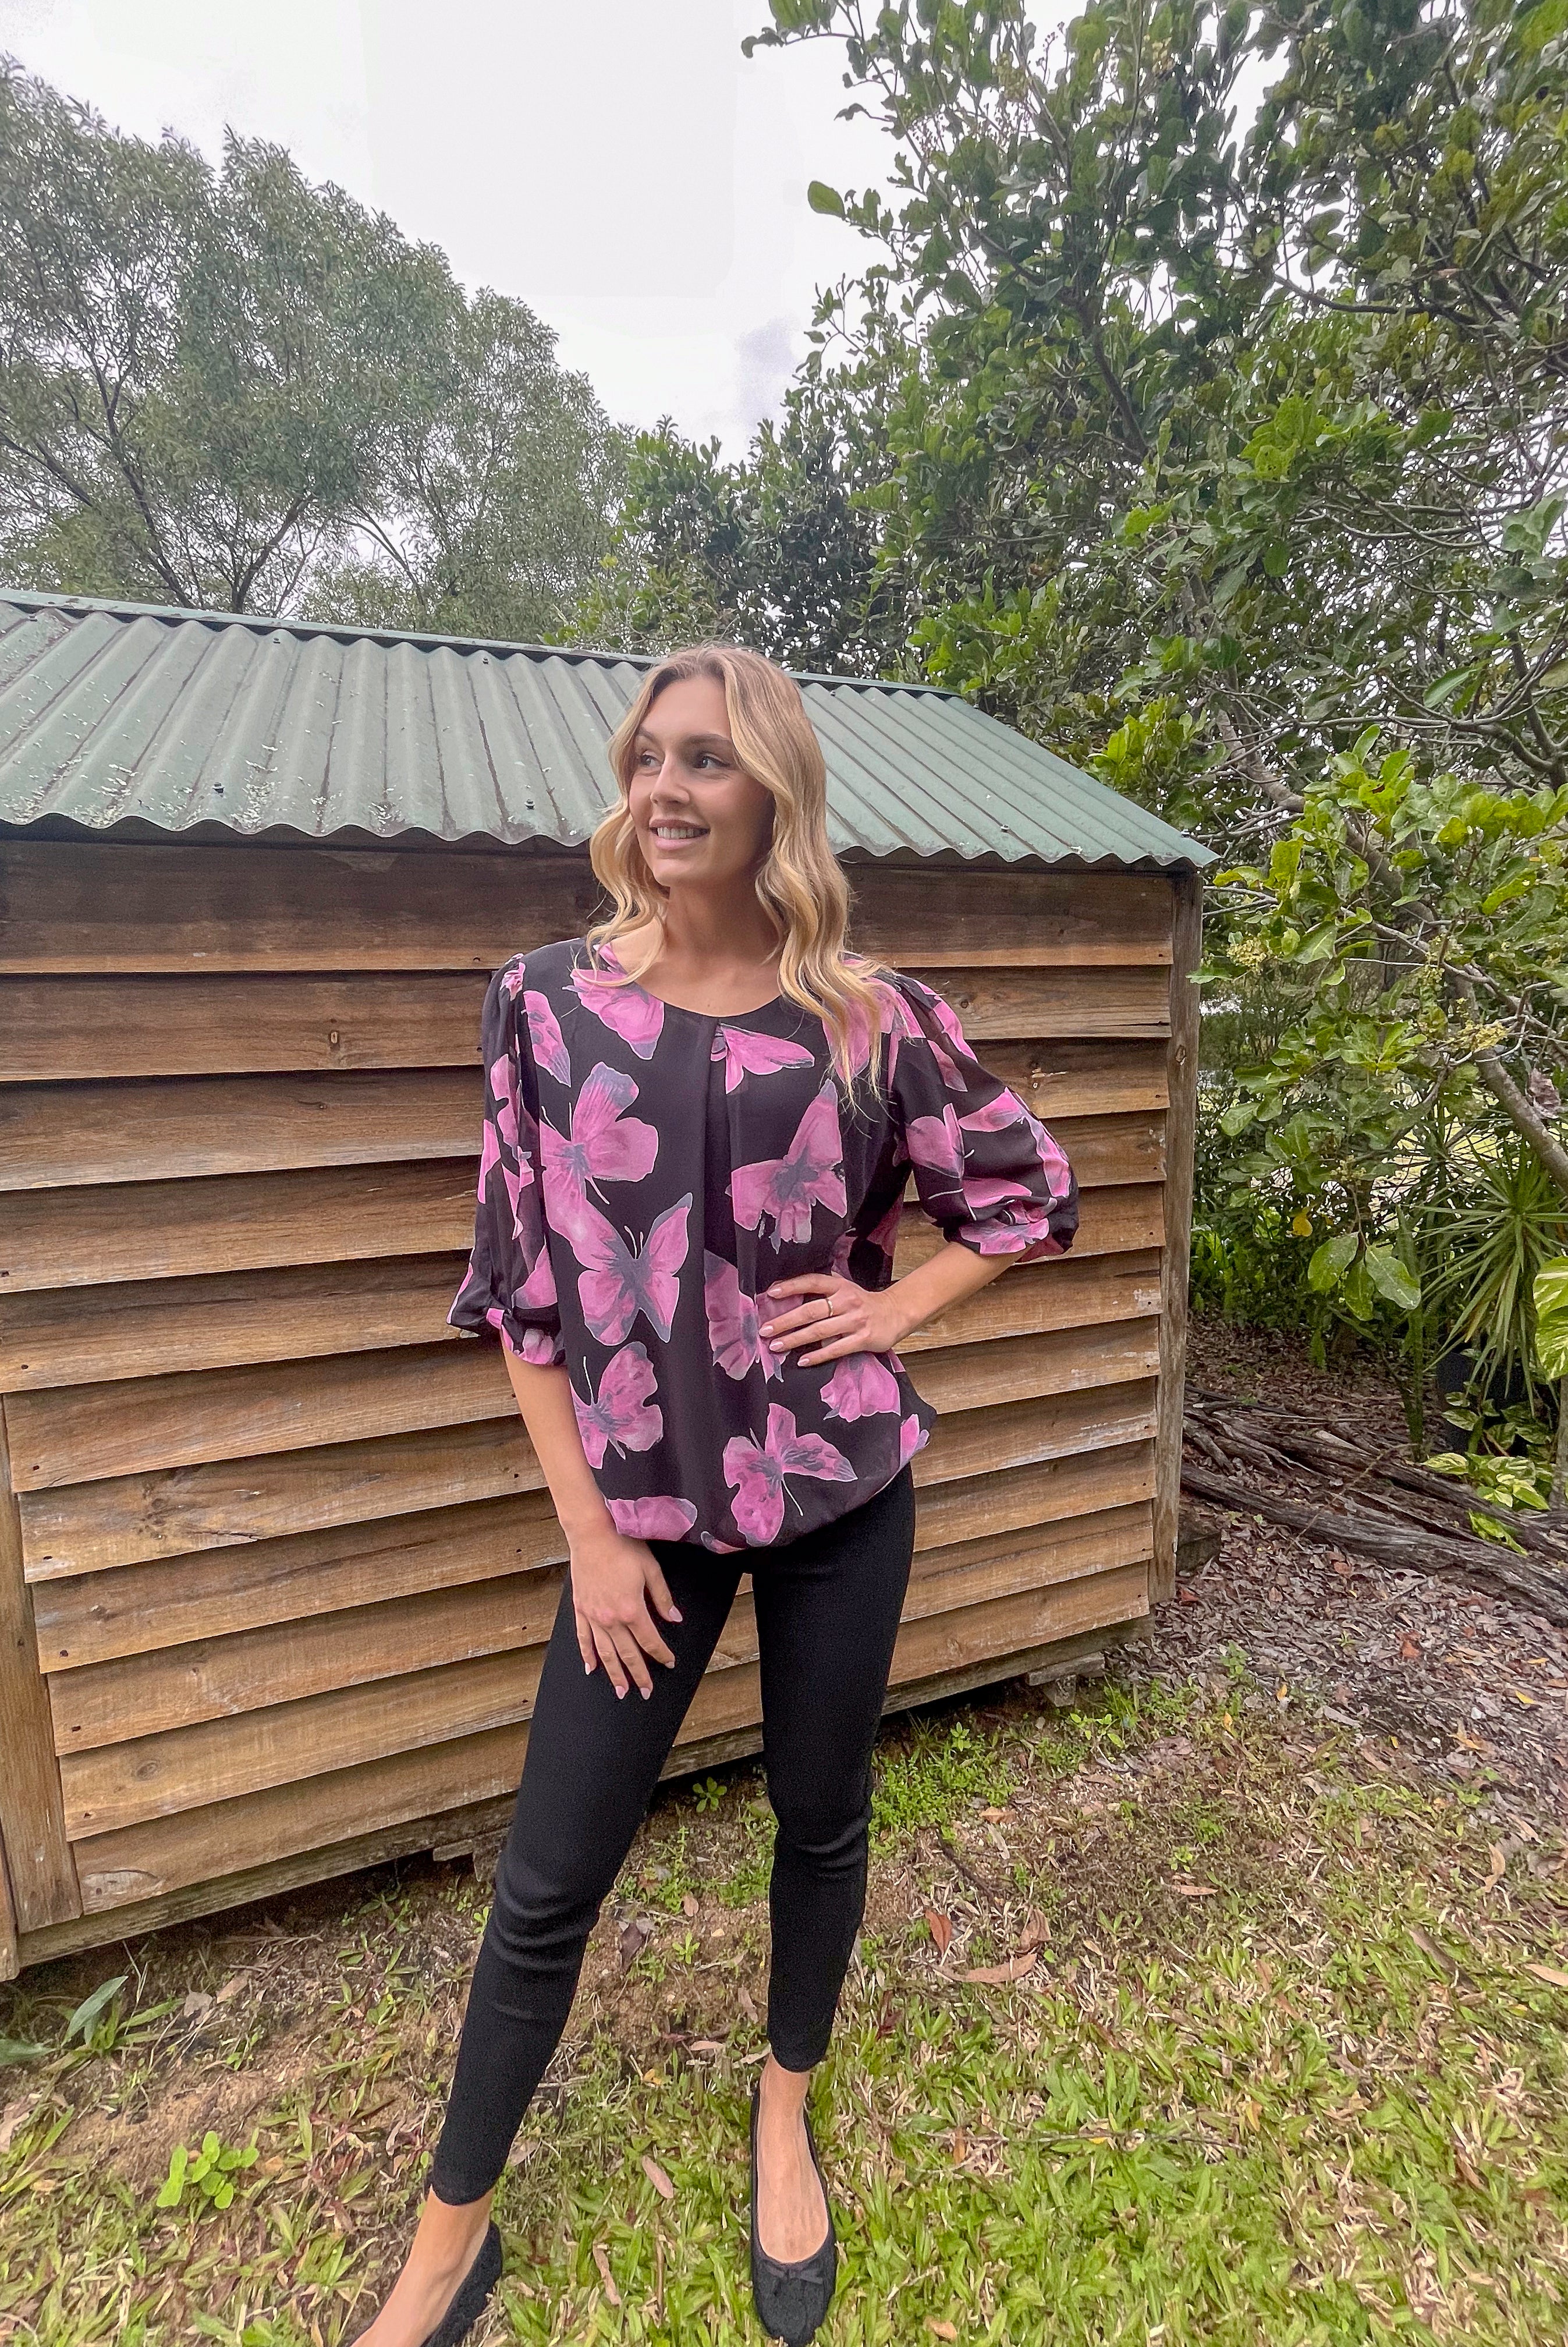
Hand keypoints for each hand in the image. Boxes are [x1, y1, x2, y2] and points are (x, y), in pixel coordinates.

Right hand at [568, 1528, 682, 1699]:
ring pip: (605, 1653)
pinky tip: (591, 1668)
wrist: (592, 1533)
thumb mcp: (651, 1570)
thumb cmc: (623, 1547)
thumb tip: (675, 1619)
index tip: (669, 1663)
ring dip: (614, 1674)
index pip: (650, 1641)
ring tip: (621, 1691)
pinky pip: (583, 1638)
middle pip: (627, 1654)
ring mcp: (593, 1616)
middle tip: (646, 1692)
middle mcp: (611, 1619)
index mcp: (632, 1610)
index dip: (661, 1654)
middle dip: (639, 1675)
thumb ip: (663, 1598)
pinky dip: (587, 1655)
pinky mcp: (580, 1609)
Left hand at [757, 1272, 908, 1366]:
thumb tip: (787, 1292)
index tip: (771, 1294)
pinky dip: (818, 1356)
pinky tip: (803, 1361)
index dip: (792, 1287)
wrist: (896, 1313)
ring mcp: (855, 1321)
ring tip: (776, 1345)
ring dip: (796, 1339)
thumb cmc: (862, 1303)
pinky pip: (836, 1349)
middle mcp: (847, 1301)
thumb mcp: (845, 1289)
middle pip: (811, 1311)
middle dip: (785, 1321)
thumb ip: (822, 1291)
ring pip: (820, 1331)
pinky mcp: (863, 1339)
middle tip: (765, 1330)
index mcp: (840, 1286)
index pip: (812, 1282)